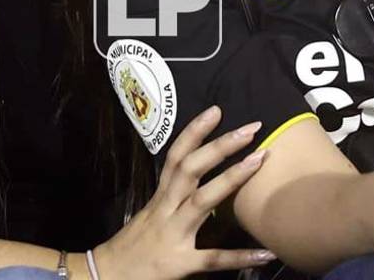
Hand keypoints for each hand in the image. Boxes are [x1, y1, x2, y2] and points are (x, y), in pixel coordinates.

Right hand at [92, 107, 276, 278]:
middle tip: (251, 128)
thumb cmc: (133, 245)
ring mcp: (174, 234)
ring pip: (202, 201)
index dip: (195, 132)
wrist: (106, 276)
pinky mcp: (181, 264)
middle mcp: (167, 209)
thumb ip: (174, 198)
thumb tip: (200, 181)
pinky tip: (266, 252)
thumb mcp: (152, 214)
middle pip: (191, 170)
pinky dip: (240, 257)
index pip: (177, 157)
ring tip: (260, 161)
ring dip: (232, 179)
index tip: (216, 111)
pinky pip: (213, 258)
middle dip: (220, 146)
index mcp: (161, 197)